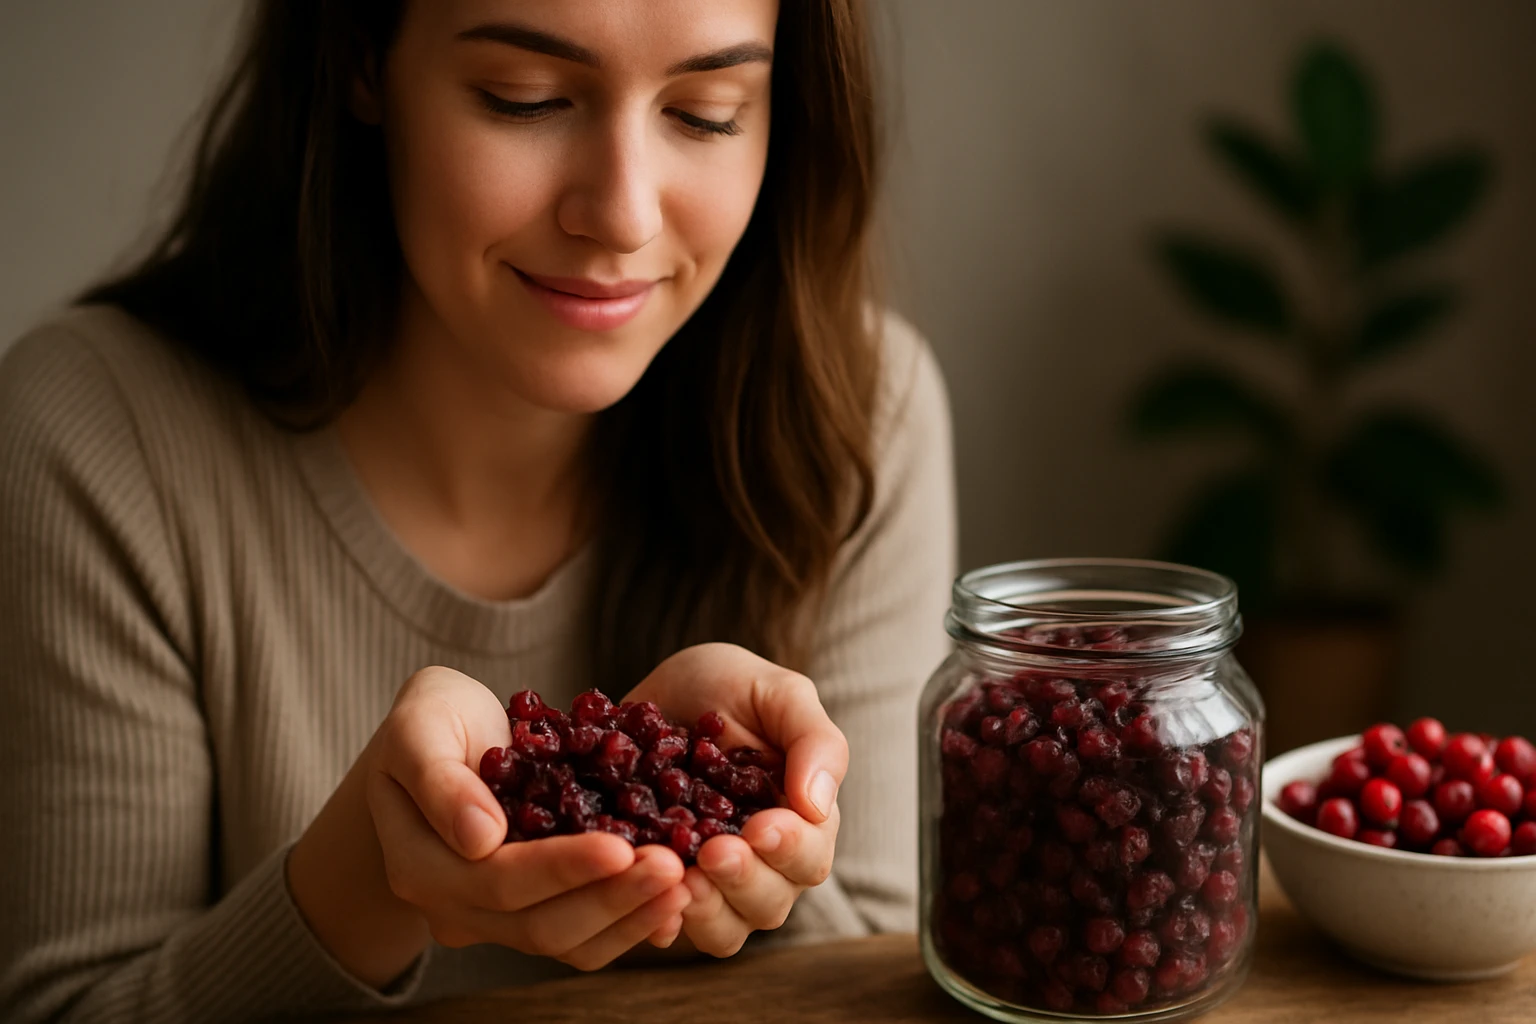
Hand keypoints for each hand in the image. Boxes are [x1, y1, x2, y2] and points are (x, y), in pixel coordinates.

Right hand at [289, 666, 691, 986]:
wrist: (437, 743)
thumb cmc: (430, 722)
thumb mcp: (419, 726)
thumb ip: (439, 778)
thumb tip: (481, 838)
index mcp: (420, 863)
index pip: (497, 878)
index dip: (562, 867)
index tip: (621, 846)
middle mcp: (454, 905)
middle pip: (539, 922)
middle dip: (610, 896)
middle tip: (673, 866)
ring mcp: (493, 918)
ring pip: (567, 940)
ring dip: (628, 917)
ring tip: (683, 883)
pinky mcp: (533, 912)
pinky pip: (584, 936)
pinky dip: (629, 922)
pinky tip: (675, 897)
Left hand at [623, 643, 848, 955]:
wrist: (657, 689)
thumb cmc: (729, 685)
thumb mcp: (777, 692)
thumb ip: (813, 741)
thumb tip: (818, 805)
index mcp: (800, 821)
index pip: (809, 857)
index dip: (789, 850)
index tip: (761, 827)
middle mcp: (761, 862)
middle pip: (769, 903)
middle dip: (744, 881)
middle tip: (714, 851)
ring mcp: (710, 881)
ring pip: (724, 930)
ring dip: (705, 910)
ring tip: (678, 876)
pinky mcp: (660, 885)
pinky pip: (665, 925)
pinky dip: (658, 921)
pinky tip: (642, 895)